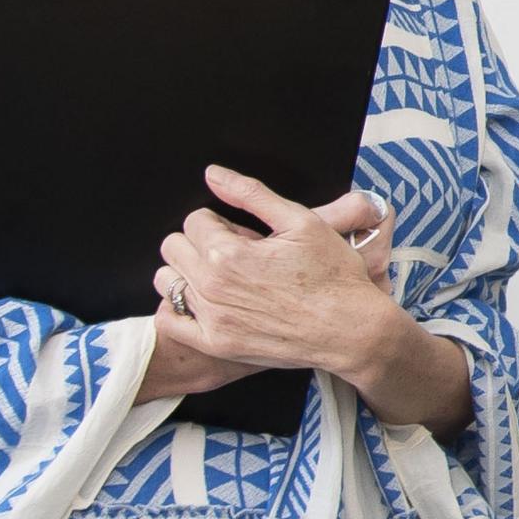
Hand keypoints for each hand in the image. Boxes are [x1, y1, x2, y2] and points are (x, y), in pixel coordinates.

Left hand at [154, 166, 400, 387]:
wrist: (352, 330)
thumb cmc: (334, 277)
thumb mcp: (302, 222)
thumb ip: (252, 194)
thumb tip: (214, 175)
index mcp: (228, 252)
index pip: (195, 220)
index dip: (220, 222)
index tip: (243, 234)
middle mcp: (213, 285)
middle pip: (174, 247)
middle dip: (199, 243)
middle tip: (234, 253)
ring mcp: (212, 317)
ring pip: (167, 281)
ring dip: (186, 273)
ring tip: (220, 277)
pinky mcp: (216, 343)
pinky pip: (170, 320)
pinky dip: (177, 309)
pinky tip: (205, 303)